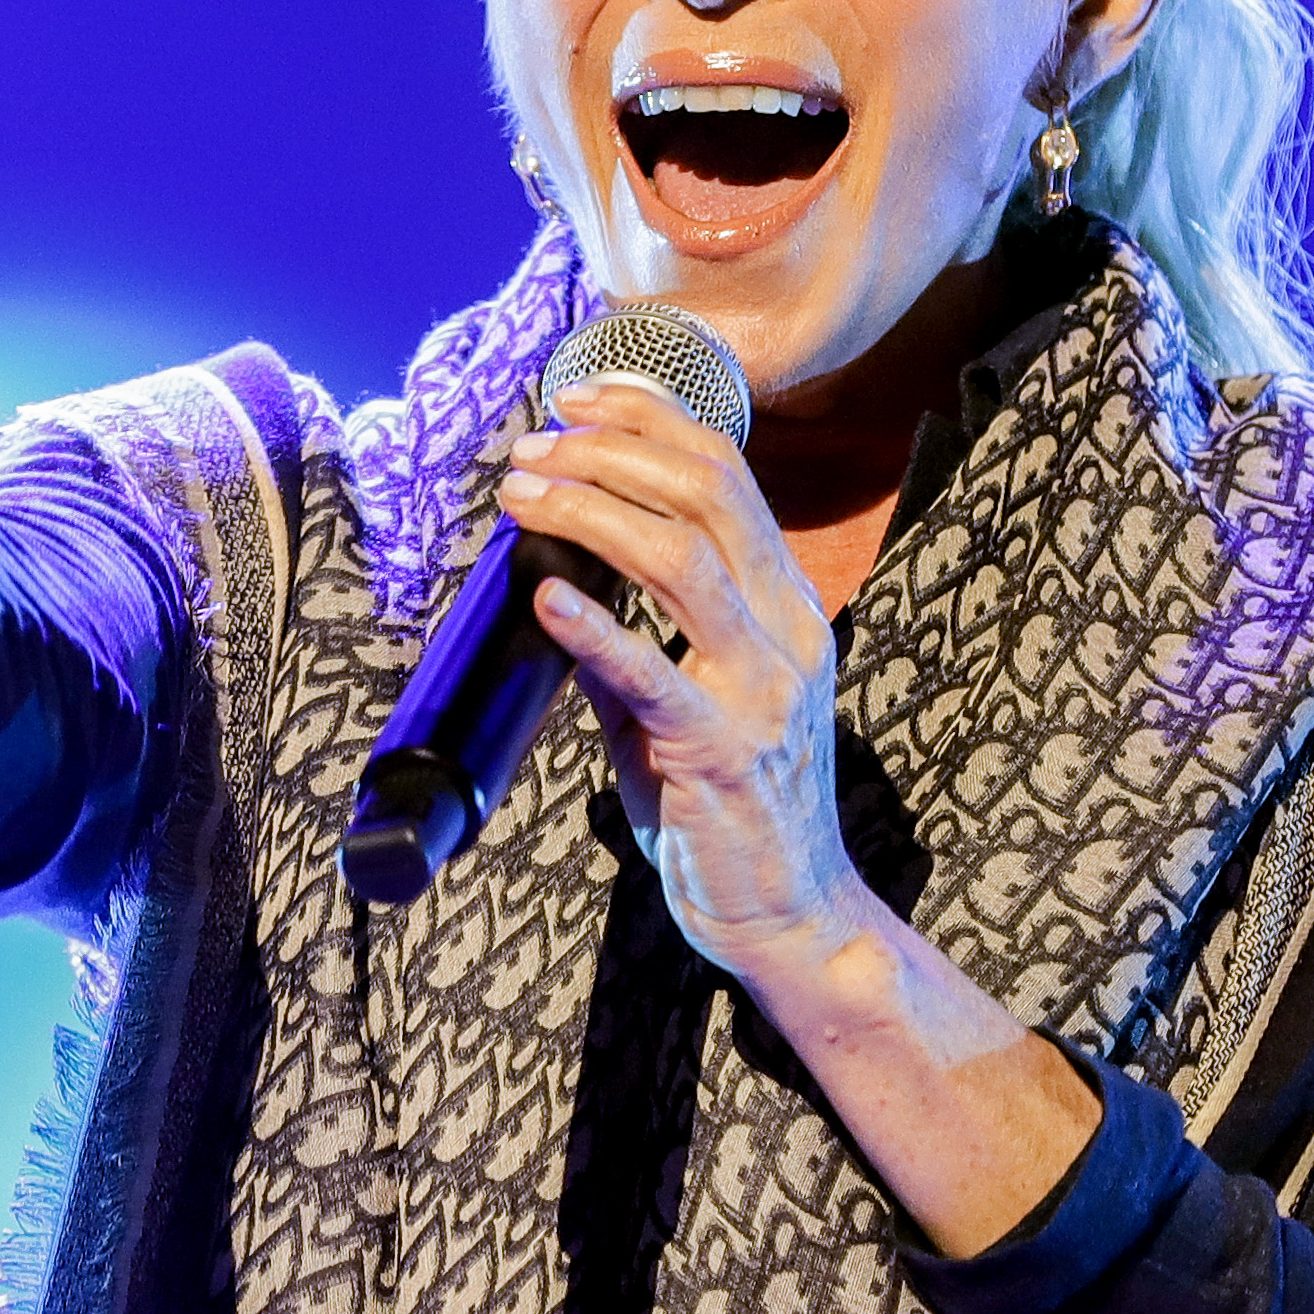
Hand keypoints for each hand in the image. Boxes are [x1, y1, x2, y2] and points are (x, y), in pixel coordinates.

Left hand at [497, 377, 865, 976]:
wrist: (789, 911)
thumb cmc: (727, 805)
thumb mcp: (686, 703)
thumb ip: (631, 643)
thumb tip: (555, 584)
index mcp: (784, 604)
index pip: (726, 476)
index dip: (647, 423)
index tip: (574, 402)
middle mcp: (787, 629)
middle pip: (708, 494)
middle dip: (609, 454)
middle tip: (531, 451)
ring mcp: (763, 688)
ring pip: (684, 560)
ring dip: (592, 512)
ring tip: (524, 497)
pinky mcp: (725, 751)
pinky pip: (656, 676)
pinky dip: (597, 628)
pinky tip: (546, 596)